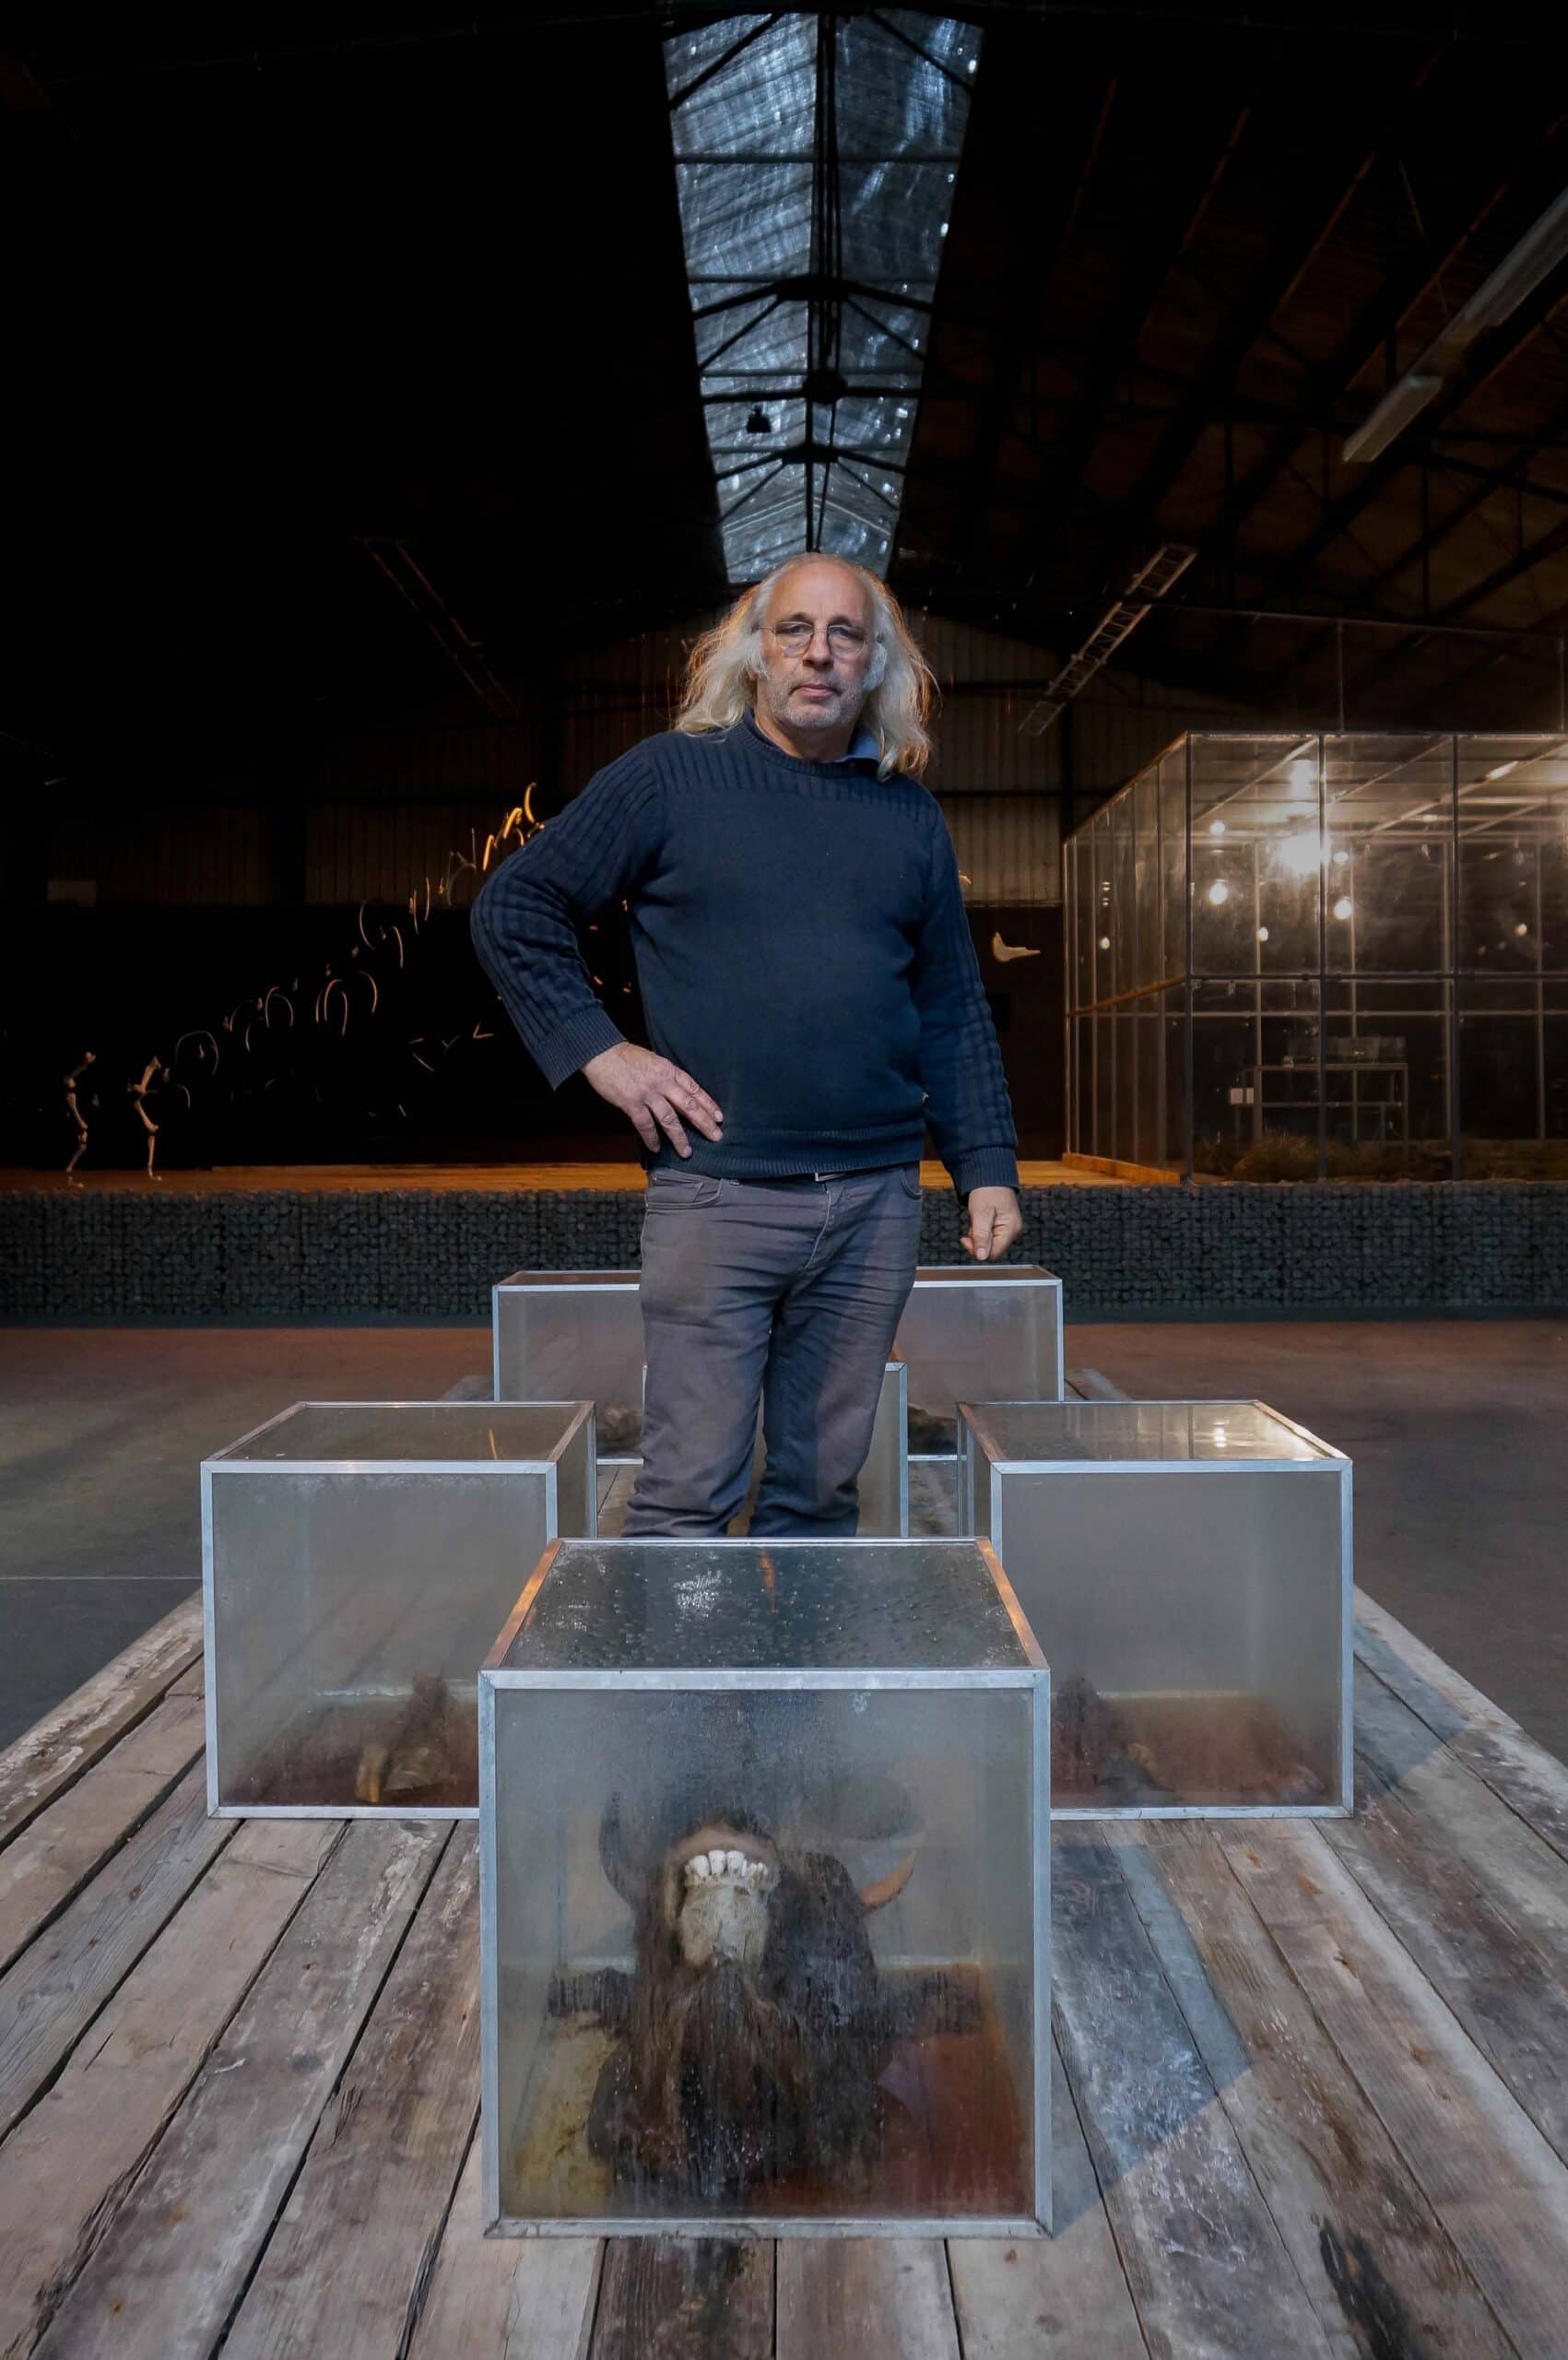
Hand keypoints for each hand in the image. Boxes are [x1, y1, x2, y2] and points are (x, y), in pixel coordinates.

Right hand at [581, 1043, 722, 1158]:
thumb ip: (666, 1077)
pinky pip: (645, 1125)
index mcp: (669, 1070)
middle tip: (716, 1136)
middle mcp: (662, 1082)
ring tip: (686, 1151)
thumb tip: (678, 1094)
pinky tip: (656, 1148)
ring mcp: (647, 1093)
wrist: (602, 1053)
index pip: (694, 1088)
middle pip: (688, 1105)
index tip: (719, 1117)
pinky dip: (651, 1138)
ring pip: (669, 1119)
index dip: (708, 1104)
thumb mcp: (654, 1061)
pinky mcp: (631, 1103)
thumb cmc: (626, 1057)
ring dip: (679, 1137)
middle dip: (704, 1122)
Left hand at [962, 1185, 1021, 1263]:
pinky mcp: (1003, 1227)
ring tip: (976, 1220)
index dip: (978, 1250)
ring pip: (988, 1244)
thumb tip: (981, 1257)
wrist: (990, 1178)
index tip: (965, 1238)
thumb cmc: (987, 1192)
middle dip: (977, 1241)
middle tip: (972, 1226)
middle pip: (991, 1250)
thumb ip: (981, 1236)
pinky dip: (980, 1231)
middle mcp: (1013, 1232)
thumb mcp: (980, 1213)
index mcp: (1011, 1230)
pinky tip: (979, 1221)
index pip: (993, 1254)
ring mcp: (1009, 1230)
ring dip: (978, 1235)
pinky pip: (989, 1237)